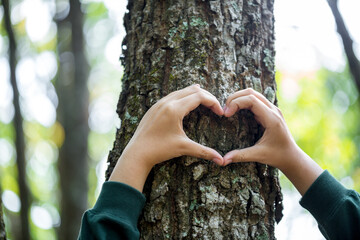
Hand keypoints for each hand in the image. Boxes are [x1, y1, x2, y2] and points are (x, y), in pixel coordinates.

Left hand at [109, 85, 223, 190]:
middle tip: (216, 107)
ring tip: (206, 102)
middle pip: (192, 90)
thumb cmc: (159, 150)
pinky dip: (184, 96)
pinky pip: (172, 95)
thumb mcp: (183, 148)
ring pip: (181, 91)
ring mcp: (159, 103)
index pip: (199, 96)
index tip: (220, 113)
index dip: (213, 102)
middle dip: (207, 96)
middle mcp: (167, 102)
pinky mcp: (154, 107)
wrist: (137, 153)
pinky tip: (187, 101)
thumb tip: (221, 161)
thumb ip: (204, 151)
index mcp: (175, 109)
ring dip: (195, 94)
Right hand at [222, 88, 296, 168]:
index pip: (251, 100)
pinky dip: (244, 102)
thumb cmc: (278, 156)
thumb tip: (223, 160)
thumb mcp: (259, 156)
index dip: (236, 103)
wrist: (292, 157)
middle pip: (251, 93)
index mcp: (271, 118)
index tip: (226, 114)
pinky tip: (236, 111)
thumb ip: (241, 156)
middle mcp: (273, 110)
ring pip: (253, 94)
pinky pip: (256, 100)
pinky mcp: (270, 112)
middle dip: (235, 98)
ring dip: (239, 98)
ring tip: (228, 109)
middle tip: (224, 110)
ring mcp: (272, 109)